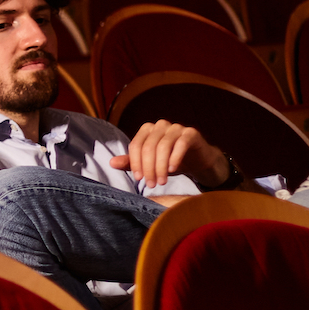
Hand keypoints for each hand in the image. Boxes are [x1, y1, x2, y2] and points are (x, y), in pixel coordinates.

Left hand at [108, 120, 229, 189]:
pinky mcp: (191, 133)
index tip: (138, 179)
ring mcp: (176, 127)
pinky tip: (172, 170)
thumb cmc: (170, 161)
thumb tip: (111, 163)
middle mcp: (160, 125)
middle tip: (151, 184)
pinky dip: (175, 158)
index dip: (135, 163)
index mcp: (147, 129)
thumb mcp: (149, 164)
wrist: (197, 160)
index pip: (136, 145)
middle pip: (148, 147)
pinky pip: (180, 144)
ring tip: (161, 181)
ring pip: (163, 146)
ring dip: (161, 167)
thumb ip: (131, 162)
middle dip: (148, 168)